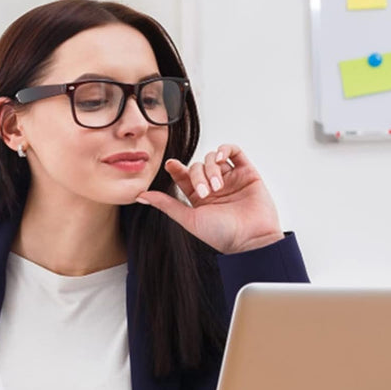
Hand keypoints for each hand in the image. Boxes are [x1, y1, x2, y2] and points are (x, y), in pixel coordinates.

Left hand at [136, 144, 283, 254]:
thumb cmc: (221, 235)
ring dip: (211, 169)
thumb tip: (140, 196)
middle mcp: (214, 187)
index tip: (169, 165)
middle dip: (198, 176)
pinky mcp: (247, 173)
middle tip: (205, 192)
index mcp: (199, 198)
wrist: (250, 240)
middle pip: (197, 166)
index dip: (176, 168)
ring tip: (218, 187)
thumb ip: (166, 204)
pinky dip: (225, 149)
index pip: (184, 175)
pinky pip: (234, 151)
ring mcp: (231, 179)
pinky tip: (220, 158)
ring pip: (213, 158)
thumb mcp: (188, 218)